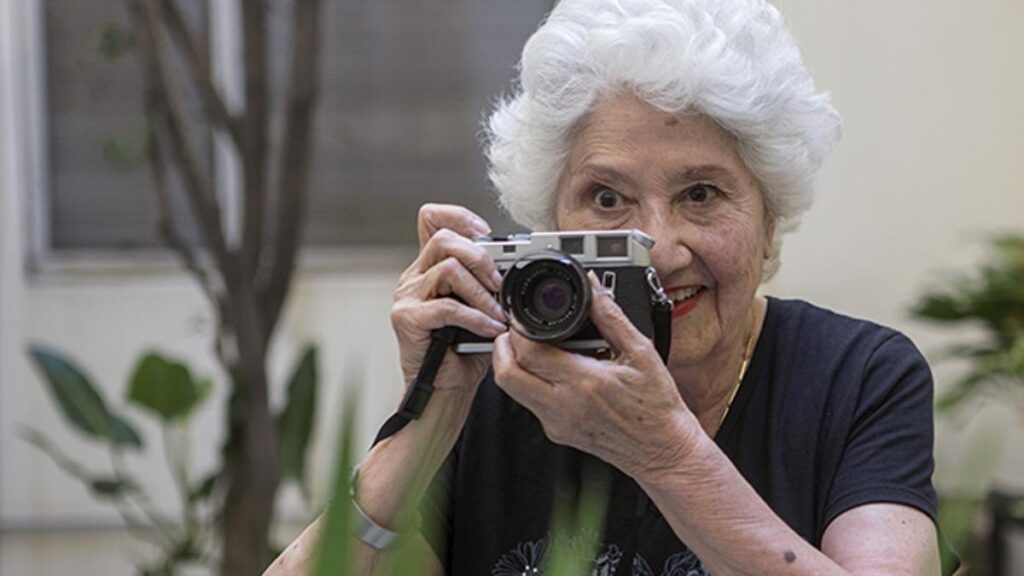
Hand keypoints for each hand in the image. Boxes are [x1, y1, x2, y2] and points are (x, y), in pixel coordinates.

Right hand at [391, 204, 507, 396]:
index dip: (460, 216)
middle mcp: (414, 276)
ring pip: (448, 269)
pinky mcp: (407, 319)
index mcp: (430, 266)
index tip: (486, 234)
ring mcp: (407, 296)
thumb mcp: (482, 307)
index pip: (432, 218)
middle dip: (481, 258)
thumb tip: (517, 264)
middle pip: (444, 238)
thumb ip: (489, 282)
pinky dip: (475, 318)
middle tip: (500, 285)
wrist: (446, 388)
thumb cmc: (464, 349)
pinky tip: (489, 329)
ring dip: (482, 292)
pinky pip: (447, 307)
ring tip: (498, 313)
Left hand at [492, 272, 698, 478]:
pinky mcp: (556, 432)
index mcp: (583, 382)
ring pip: (512, 391)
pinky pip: (529, 402)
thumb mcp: (640, 352)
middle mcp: (562, 406)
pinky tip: (552, 370)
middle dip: (501, 347)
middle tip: (515, 331)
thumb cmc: (655, 406)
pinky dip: (530, 381)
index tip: (524, 317)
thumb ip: (610, 316)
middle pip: (506, 375)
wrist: (661, 450)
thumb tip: (592, 287)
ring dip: (512, 365)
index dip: (517, 330)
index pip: (529, 353)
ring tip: (532, 347)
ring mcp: (556, 423)